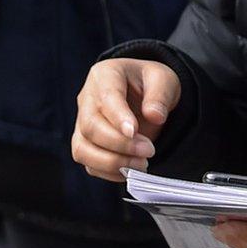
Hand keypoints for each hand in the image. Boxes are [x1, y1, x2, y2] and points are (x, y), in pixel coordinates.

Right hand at [73, 58, 179, 181]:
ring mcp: (82, 123)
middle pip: (90, 126)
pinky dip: (109, 172)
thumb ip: (160, 95)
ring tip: (141, 164)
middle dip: (119, 144)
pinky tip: (131, 170)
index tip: (134, 132)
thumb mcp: (164, 80)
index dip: (118, 117)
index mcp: (104, 75)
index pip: (106, 97)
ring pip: (83, 149)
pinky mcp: (85, 144)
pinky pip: (88, 163)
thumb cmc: (152, 85)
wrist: (146, 96)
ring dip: (112, 162)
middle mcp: (86, 99)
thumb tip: (154, 116)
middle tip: (149, 150)